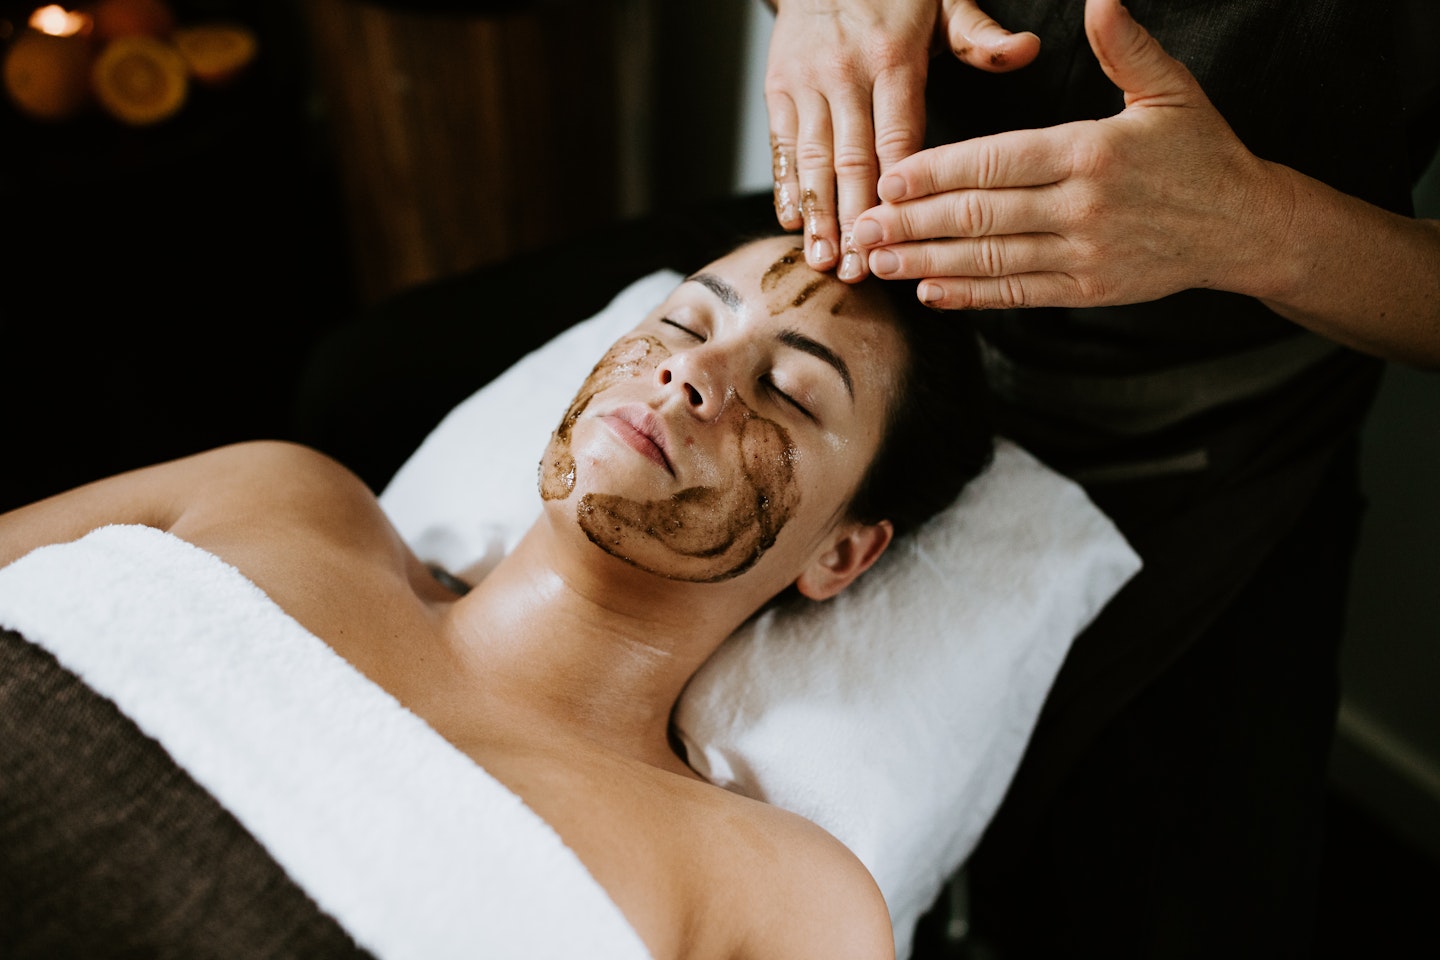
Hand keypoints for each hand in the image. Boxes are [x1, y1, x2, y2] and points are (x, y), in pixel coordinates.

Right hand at [764, 1, 1039, 279]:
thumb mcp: (946, 1)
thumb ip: (980, 36)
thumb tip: (1025, 50)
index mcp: (893, 61)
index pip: (897, 139)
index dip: (900, 193)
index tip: (904, 236)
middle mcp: (846, 76)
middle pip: (851, 161)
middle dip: (855, 220)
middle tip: (859, 270)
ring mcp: (807, 84)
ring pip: (812, 161)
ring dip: (817, 216)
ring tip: (823, 261)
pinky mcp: (779, 90)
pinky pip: (782, 146)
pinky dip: (786, 187)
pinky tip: (792, 224)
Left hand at [853, 0, 1285, 308]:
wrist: (1245, 226)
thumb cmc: (1202, 152)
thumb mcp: (1172, 89)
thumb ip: (1125, 47)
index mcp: (1092, 152)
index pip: (997, 162)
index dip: (937, 172)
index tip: (889, 177)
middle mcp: (1083, 207)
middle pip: (980, 215)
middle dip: (912, 223)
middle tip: (861, 227)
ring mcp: (1085, 253)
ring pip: (991, 260)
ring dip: (927, 262)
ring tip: (877, 262)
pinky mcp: (1088, 289)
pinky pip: (1018, 294)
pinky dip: (970, 295)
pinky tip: (929, 290)